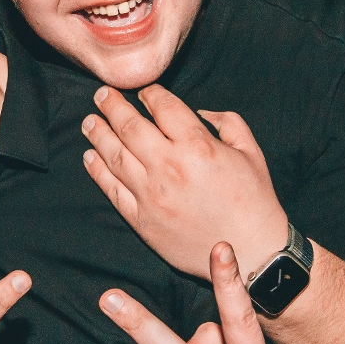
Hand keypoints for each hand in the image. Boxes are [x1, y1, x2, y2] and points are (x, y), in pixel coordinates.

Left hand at [82, 85, 289, 282]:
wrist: (252, 252)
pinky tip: (90, 157)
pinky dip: (98, 172)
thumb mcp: (251, 152)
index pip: (163, 108)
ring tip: (89, 121)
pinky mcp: (143, 220)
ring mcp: (152, 195)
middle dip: (113, 106)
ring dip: (98, 135)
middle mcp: (170, 167)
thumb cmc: (255, 201)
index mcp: (198, 146)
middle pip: (130, 127)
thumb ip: (228, 123)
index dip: (150, 94)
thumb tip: (202, 112)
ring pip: (115, 156)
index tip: (143, 91)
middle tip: (102, 95)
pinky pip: (113, 191)